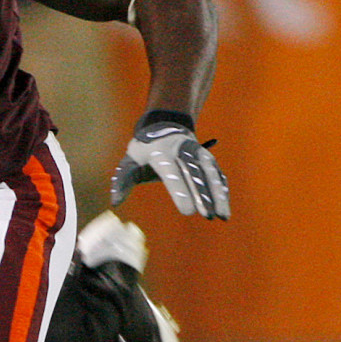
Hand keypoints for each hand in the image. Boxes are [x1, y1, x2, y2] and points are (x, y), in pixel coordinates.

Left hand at [111, 120, 229, 217]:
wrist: (165, 125)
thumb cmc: (144, 149)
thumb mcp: (129, 161)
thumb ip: (122, 180)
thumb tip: (115, 202)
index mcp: (160, 151)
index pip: (172, 172)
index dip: (180, 191)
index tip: (188, 211)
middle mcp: (182, 150)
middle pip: (195, 173)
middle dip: (202, 195)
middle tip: (207, 215)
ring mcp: (198, 153)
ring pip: (211, 173)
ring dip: (218, 194)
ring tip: (222, 216)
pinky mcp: (207, 159)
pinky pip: (216, 175)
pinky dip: (222, 191)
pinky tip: (224, 210)